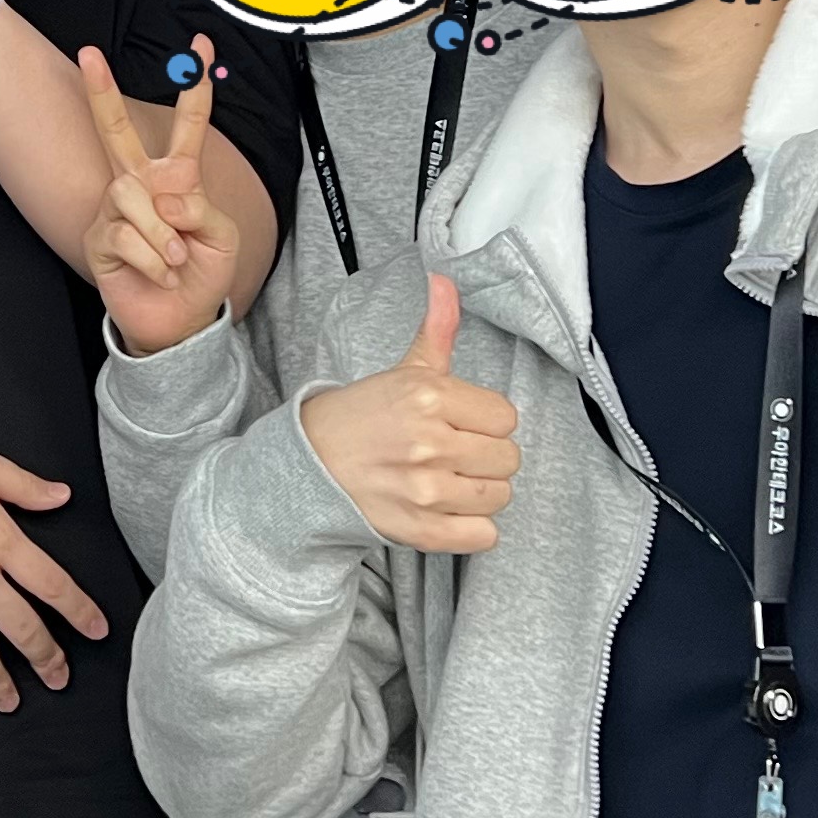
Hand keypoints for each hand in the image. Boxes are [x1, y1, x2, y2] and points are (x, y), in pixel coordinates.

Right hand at [81, 40, 233, 352]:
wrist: (178, 321)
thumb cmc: (202, 273)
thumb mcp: (222, 238)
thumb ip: (201, 210)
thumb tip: (164, 198)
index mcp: (178, 177)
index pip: (187, 124)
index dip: (195, 86)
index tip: (201, 45)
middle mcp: (141, 183)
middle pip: (115, 129)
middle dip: (102, 90)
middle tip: (87, 52)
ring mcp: (115, 209)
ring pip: (128, 194)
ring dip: (159, 234)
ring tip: (172, 260)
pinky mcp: (99, 238)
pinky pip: (123, 235)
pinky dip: (150, 259)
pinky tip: (157, 273)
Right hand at [302, 274, 522, 553]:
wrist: (309, 465)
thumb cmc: (362, 418)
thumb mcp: (402, 371)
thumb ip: (436, 331)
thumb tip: (445, 281)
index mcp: (428, 396)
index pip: (506, 417)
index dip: (487, 421)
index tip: (463, 423)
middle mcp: (429, 442)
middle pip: (508, 458)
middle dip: (486, 456)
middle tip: (456, 453)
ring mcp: (423, 490)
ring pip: (499, 496)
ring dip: (480, 491)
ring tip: (451, 480)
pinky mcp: (418, 529)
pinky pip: (483, 536)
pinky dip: (473, 529)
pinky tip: (449, 511)